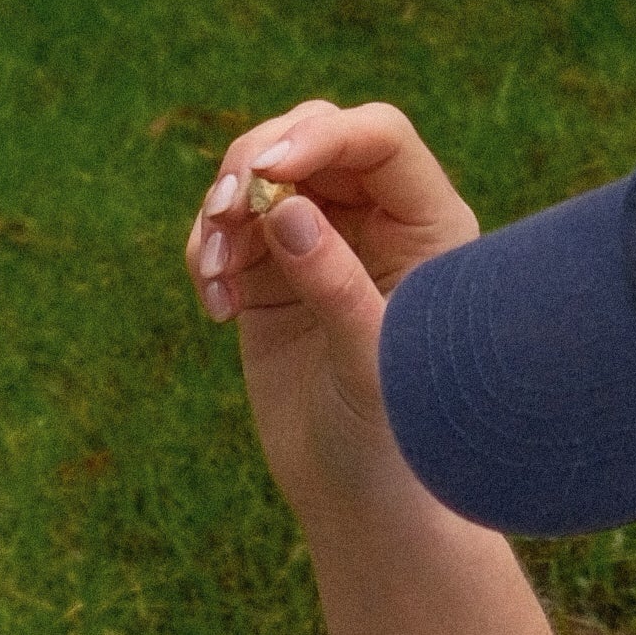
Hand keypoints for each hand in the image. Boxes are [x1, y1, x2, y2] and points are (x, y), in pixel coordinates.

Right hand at [183, 100, 479, 521]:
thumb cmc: (392, 434)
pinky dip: (207, 253)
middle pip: (311, 137)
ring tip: (213, 277)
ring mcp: (321, 242)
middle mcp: (377, 219)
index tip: (268, 175)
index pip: (378, 138)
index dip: (320, 137)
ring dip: (222, 213)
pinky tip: (214, 306)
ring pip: (261, 178)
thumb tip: (285, 209)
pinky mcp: (273, 274)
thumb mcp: (370, 362)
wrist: (359, 497)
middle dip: (257, 164)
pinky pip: (229, 230)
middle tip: (223, 213)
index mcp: (427, 224)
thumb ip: (332, 281)